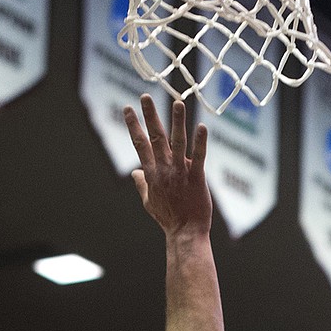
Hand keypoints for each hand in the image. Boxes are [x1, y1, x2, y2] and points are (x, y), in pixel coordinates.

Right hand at [125, 96, 211, 238]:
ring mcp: (180, 172)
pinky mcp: (196, 178)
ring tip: (178, 102)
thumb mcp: (149, 202)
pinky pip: (199, 157)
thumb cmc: (168, 219)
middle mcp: (164, 169)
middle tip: (146, 96)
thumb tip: (134, 172)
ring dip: (177, 121)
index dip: (133, 126)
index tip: (128, 109)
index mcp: (151, 173)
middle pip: (155, 137)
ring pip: (177, 142)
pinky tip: (202, 127)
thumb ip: (141, 184)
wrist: (185, 234)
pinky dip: (200, 142)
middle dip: (150, 116)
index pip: (140, 144)